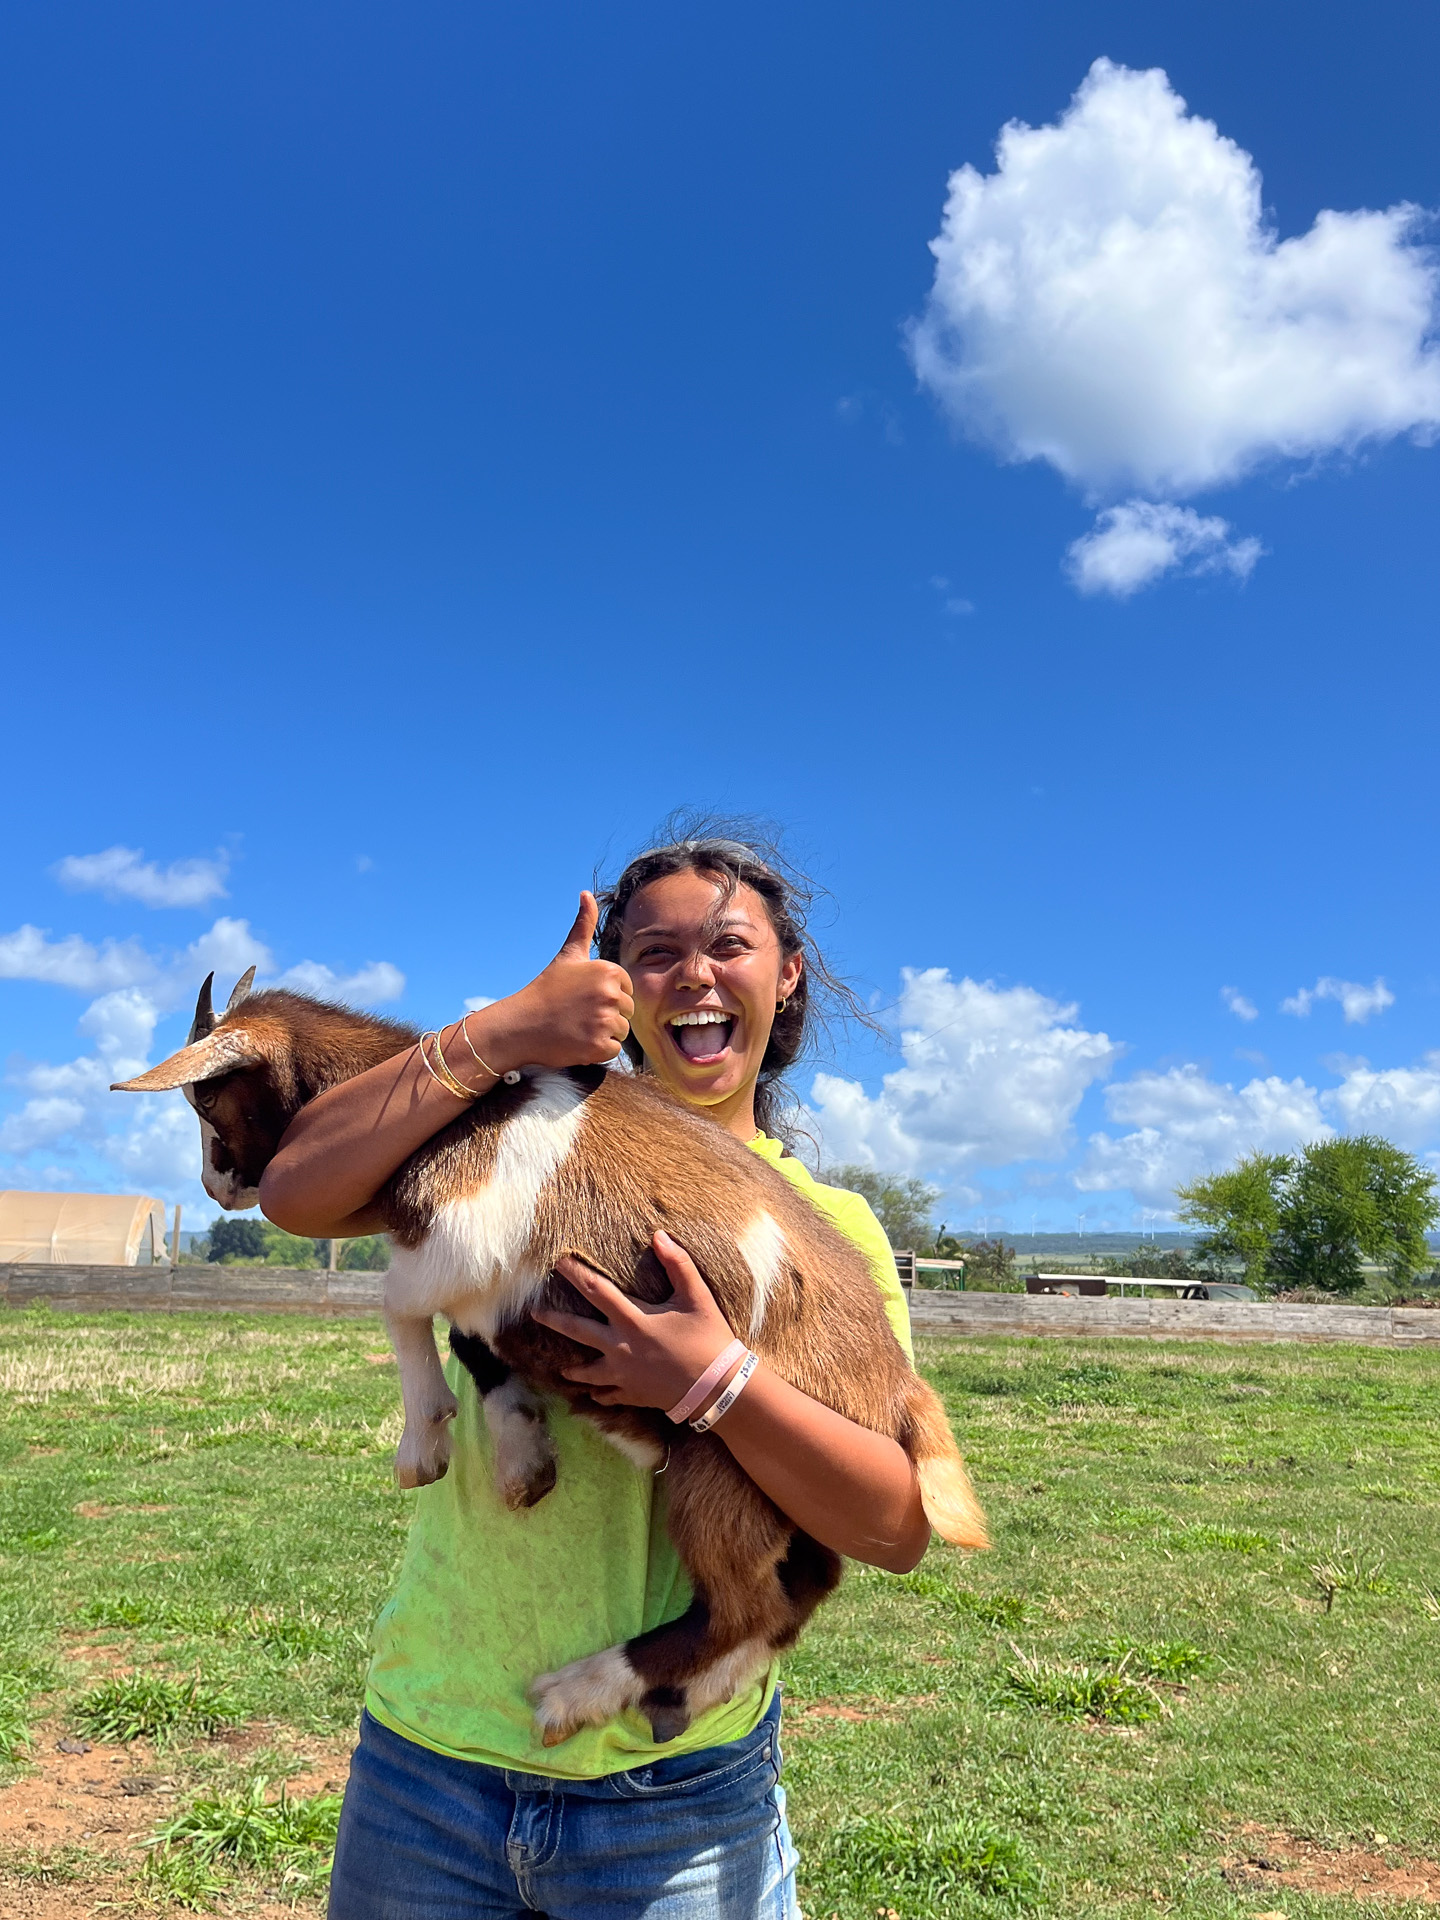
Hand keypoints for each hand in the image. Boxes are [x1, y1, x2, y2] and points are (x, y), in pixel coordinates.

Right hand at [473, 892, 633, 1072]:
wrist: (521, 1024)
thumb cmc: (546, 989)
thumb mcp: (568, 955)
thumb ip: (583, 925)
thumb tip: (586, 893)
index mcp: (609, 971)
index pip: (626, 990)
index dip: (606, 996)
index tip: (583, 997)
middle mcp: (610, 994)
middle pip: (627, 1011)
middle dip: (606, 1015)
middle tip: (579, 1014)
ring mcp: (605, 1020)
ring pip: (622, 1031)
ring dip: (602, 1033)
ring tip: (578, 1027)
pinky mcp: (599, 1046)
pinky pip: (613, 1051)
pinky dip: (598, 1051)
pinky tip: (578, 1041)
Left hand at [530, 1231, 741, 1411]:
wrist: (717, 1388)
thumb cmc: (708, 1339)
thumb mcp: (697, 1297)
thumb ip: (678, 1264)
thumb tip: (658, 1235)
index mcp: (633, 1320)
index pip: (596, 1291)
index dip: (575, 1274)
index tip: (557, 1261)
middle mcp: (620, 1347)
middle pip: (578, 1331)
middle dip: (554, 1319)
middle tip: (534, 1313)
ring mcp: (623, 1375)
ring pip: (588, 1371)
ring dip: (574, 1369)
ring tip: (563, 1368)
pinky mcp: (633, 1394)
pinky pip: (609, 1395)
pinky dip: (600, 1394)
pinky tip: (594, 1395)